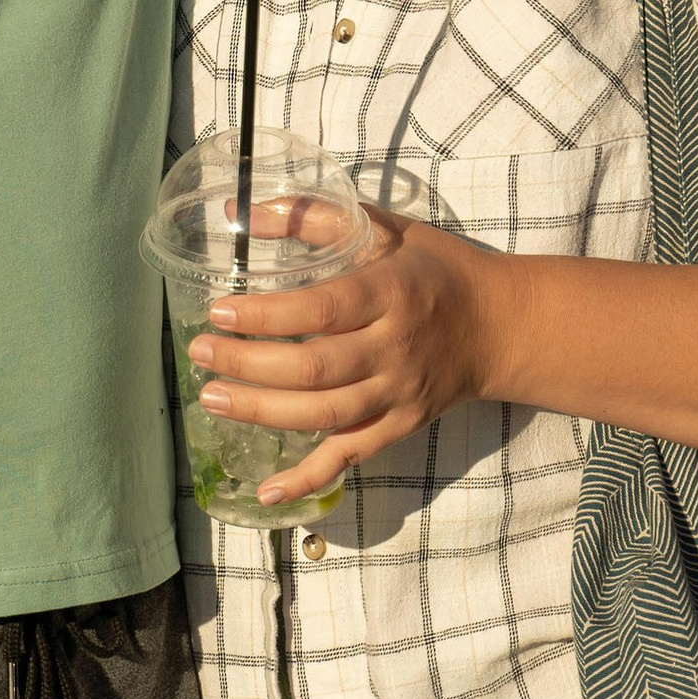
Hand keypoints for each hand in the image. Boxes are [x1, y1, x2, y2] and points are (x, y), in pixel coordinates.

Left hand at [188, 206, 498, 507]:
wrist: (500, 326)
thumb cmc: (436, 269)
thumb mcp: (388, 228)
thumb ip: (319, 216)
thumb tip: (245, 208)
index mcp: (391, 294)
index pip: (321, 311)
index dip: (266, 315)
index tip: (219, 311)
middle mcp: (395, 349)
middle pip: (314, 369)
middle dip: (248, 366)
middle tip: (198, 355)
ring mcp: (399, 395)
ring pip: (325, 415)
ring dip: (262, 412)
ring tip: (211, 398)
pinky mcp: (400, 426)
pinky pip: (350, 456)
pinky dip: (308, 478)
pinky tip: (266, 490)